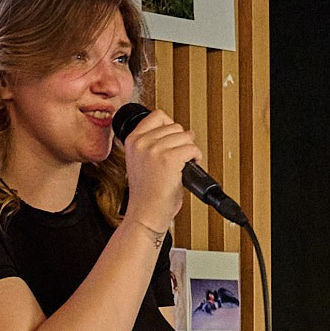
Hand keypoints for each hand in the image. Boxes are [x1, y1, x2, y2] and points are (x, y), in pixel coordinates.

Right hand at [119, 108, 200, 233]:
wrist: (145, 214)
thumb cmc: (146, 194)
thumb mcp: (139, 162)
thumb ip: (150, 144)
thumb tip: (174, 132)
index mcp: (132, 140)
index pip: (158, 116)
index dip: (170, 126)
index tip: (172, 139)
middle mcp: (142, 142)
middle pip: (175, 126)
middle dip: (182, 141)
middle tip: (180, 157)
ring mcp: (154, 149)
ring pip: (186, 136)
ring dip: (190, 150)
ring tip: (184, 163)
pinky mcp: (169, 159)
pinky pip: (192, 149)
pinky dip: (196, 158)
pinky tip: (188, 168)